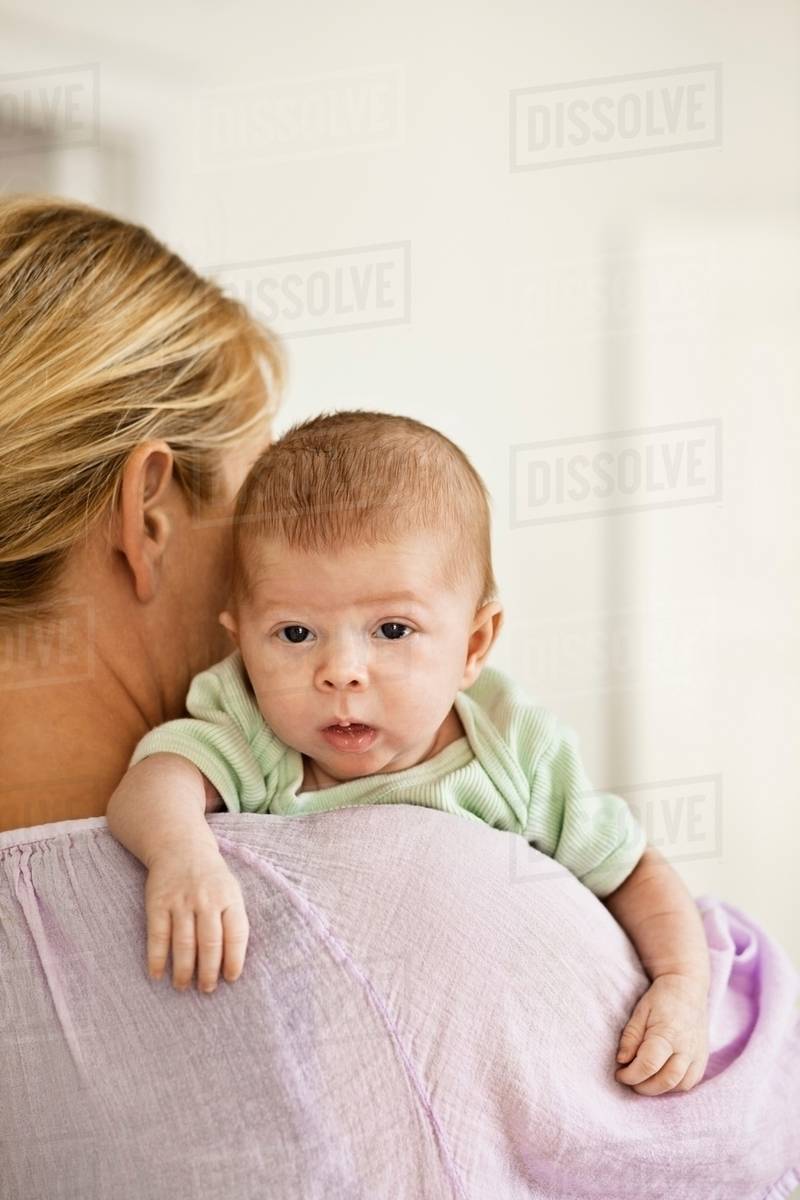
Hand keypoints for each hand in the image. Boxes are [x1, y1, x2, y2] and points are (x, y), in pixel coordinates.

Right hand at [144, 843, 248, 991]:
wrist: (180, 846)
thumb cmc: (211, 878)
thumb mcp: (231, 890)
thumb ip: (233, 920)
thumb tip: (232, 961)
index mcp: (229, 897)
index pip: (236, 934)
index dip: (234, 960)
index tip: (231, 978)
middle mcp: (206, 899)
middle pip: (210, 943)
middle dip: (208, 972)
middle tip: (206, 989)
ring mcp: (181, 901)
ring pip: (184, 943)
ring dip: (184, 970)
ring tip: (183, 986)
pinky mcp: (158, 903)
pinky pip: (158, 936)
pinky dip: (157, 958)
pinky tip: (157, 974)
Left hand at [614, 973, 709, 1094]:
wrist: (687, 988)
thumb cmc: (660, 998)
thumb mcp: (640, 1011)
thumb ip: (631, 1037)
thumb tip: (621, 1061)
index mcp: (668, 1034)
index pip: (649, 1065)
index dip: (631, 1075)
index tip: (619, 1074)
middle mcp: (686, 1047)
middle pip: (665, 1081)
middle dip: (643, 1086)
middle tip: (629, 1079)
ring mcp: (698, 1054)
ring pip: (679, 1086)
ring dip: (658, 1089)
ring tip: (642, 1079)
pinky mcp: (703, 1058)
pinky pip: (689, 1082)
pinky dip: (673, 1086)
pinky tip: (659, 1078)